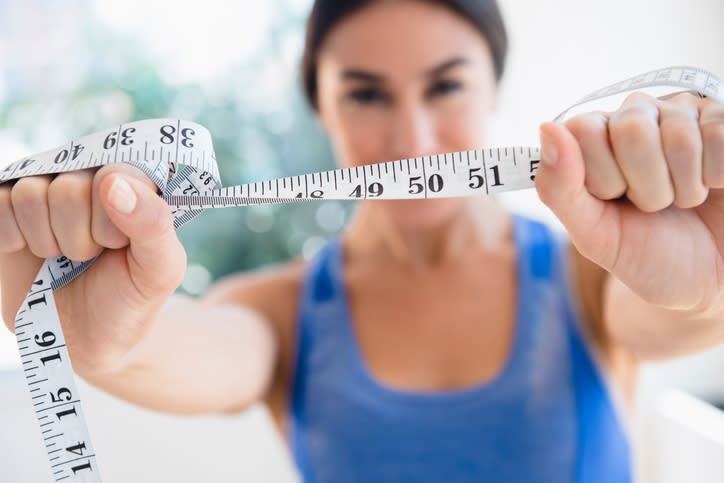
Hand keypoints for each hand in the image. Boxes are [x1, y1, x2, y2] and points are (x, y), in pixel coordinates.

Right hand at [0, 164, 185, 373]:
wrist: (86, 337)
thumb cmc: (131, 297)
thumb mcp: (160, 269)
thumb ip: (153, 223)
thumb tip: (110, 181)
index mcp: (133, 183)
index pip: (112, 175)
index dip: (111, 222)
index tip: (119, 245)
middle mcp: (88, 178)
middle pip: (68, 188)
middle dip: (79, 238)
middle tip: (90, 256)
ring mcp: (47, 191)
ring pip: (29, 193)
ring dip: (46, 240)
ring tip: (63, 256)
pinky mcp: (10, 209)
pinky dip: (12, 237)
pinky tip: (29, 251)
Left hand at [535, 92, 723, 313]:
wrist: (707, 278)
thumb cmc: (646, 255)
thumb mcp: (594, 235)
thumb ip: (560, 188)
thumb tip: (547, 127)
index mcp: (593, 138)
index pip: (583, 129)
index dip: (601, 177)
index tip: (613, 200)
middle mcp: (635, 116)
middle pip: (631, 129)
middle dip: (645, 188)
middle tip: (653, 206)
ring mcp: (682, 113)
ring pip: (680, 136)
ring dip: (685, 188)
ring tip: (684, 201)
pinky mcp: (722, 120)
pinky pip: (720, 134)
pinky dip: (717, 176)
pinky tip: (714, 185)